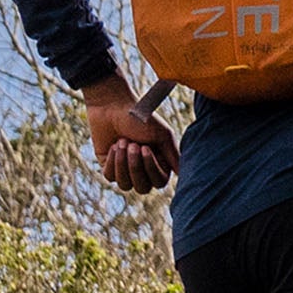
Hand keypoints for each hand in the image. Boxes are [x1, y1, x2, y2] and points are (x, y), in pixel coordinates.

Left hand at [82, 72, 179, 194]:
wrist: (112, 105)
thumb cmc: (141, 118)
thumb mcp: (162, 135)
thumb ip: (173, 156)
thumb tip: (183, 175)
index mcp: (159, 163)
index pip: (159, 182)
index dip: (151, 168)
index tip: (145, 147)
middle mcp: (143, 169)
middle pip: (142, 188)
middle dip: (135, 167)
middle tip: (132, 144)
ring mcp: (125, 169)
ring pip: (125, 185)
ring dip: (122, 163)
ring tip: (121, 141)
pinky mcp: (108, 166)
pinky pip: (110, 177)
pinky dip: (112, 160)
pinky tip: (113, 144)